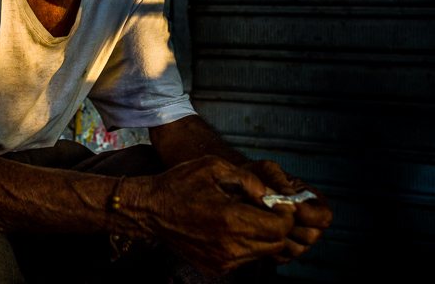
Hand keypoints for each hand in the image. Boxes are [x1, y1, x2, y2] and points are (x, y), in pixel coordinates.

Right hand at [137, 155, 295, 275]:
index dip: (285, 213)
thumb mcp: (214, 167)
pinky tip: (230, 226)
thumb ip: (249, 180)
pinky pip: (245, 258)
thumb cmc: (179, 184)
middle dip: (277, 224)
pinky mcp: (216, 268)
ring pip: (263, 252)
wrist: (149, 210)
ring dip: (262, 235)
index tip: (276, 202)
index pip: (280, 226)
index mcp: (230, 219)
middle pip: (276, 242)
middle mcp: (229, 245)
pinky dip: (246, 244)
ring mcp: (222, 260)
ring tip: (245, 214)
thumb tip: (271, 195)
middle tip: (264, 207)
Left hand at [242, 160, 333, 262]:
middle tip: (270, 214)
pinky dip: (268, 246)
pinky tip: (258, 231)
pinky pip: (281, 258)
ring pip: (297, 249)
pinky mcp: (284, 253)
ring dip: (278, 235)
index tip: (290, 207)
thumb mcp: (266, 169)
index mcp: (312, 201)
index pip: (324, 216)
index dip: (309, 215)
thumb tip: (288, 194)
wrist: (239, 191)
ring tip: (261, 220)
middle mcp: (309, 223)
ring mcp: (298, 240)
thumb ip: (277, 178)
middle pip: (312, 236)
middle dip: (290, 225)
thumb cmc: (256, 177)